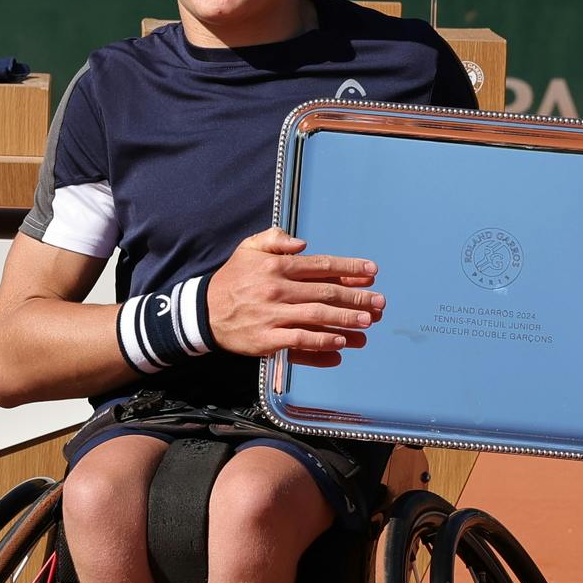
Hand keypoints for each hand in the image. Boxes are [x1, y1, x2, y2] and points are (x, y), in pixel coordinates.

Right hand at [207, 229, 382, 369]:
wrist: (202, 313)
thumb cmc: (231, 280)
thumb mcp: (247, 249)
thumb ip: (275, 240)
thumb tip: (303, 244)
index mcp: (276, 266)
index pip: (321, 266)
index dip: (349, 269)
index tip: (371, 271)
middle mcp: (278, 289)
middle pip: (326, 293)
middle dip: (357, 297)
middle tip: (379, 302)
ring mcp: (273, 315)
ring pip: (318, 316)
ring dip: (346, 319)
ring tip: (368, 321)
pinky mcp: (267, 339)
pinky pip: (300, 340)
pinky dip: (322, 341)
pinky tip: (340, 343)